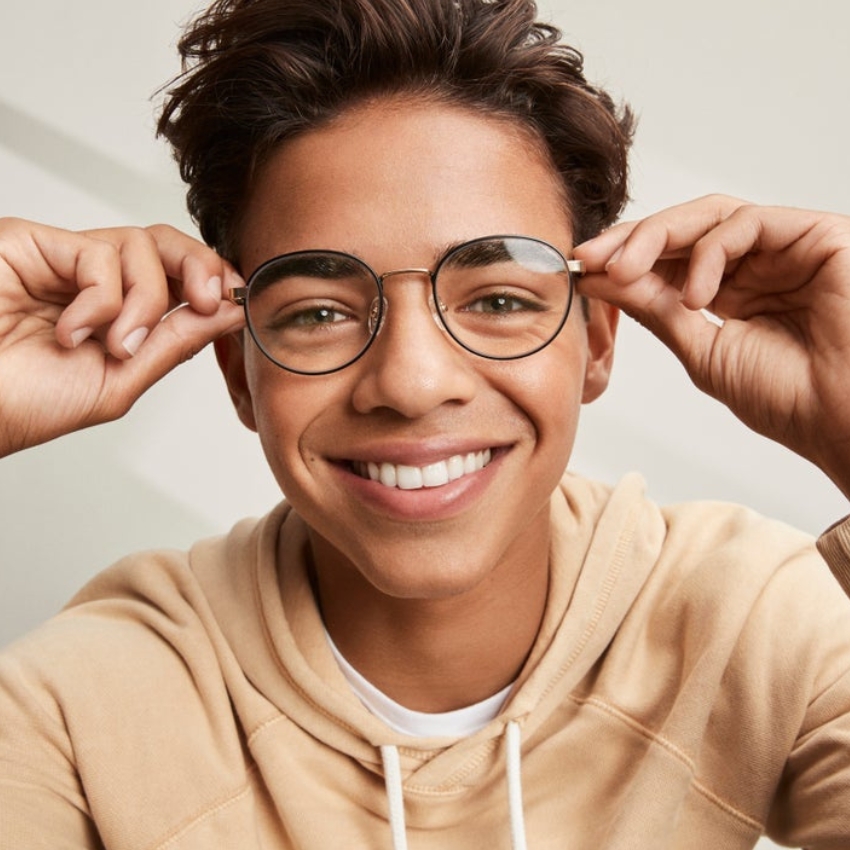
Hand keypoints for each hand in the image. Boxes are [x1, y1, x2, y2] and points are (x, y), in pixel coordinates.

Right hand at [0, 218, 244, 455]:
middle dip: (201, 267)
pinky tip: (74, 332)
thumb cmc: (28, 402)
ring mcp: (65, 261)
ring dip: (144, 303)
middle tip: (209, 299)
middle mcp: (98, 282)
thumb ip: (174, 342)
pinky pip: (98, 255)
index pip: (180, 278)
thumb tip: (230, 312)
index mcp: (122, 314)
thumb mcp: (121, 379)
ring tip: (116, 345)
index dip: (214, 280)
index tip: (236, 301)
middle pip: (168, 245)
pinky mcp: (33, 243)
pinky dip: (100, 301)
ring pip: (141, 245)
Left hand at [574, 195, 849, 498]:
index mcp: (727, 293)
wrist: (846, 420)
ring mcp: (783, 249)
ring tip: (627, 272)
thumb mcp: (700, 350)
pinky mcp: (814, 235)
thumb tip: (601, 280)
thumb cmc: (789, 398)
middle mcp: (753, 265)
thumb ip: (655, 309)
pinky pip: (747, 223)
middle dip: (629, 240)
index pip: (666, 259)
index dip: (621, 258)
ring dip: (657, 238)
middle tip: (591, 256)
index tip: (580, 268)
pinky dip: (710, 252)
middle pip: (681, 230)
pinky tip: (697, 296)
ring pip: (708, 215)